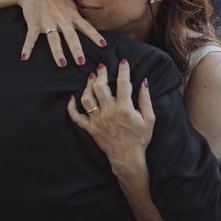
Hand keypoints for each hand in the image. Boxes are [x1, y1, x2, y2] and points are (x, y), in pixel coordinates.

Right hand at [17, 0, 105, 66]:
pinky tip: (25, 57)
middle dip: (76, 49)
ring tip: (62, 64)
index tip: (103, 45)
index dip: (95, 36)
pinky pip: (31, 37)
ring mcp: (47, 21)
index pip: (86, 27)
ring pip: (53, 38)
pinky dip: (27, 47)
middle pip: (71, 36)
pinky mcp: (34, 23)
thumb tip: (89, 28)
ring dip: (57, 52)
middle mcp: (61, 19)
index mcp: (72, 15)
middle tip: (82, 62)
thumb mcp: (70, 5)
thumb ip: (78, 17)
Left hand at [67, 60, 154, 175]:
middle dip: (101, 74)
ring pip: (87, 98)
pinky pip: (76, 117)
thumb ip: (145, 100)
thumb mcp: (149, 119)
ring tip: (91, 78)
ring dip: (87, 86)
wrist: (128, 158)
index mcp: (124, 109)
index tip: (123, 61)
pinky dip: (71, 107)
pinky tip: (72, 97)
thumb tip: (144, 82)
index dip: (123, 70)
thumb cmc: (140, 139)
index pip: (123, 83)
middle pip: (100, 87)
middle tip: (102, 67)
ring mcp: (97, 121)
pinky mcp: (90, 128)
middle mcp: (109, 112)